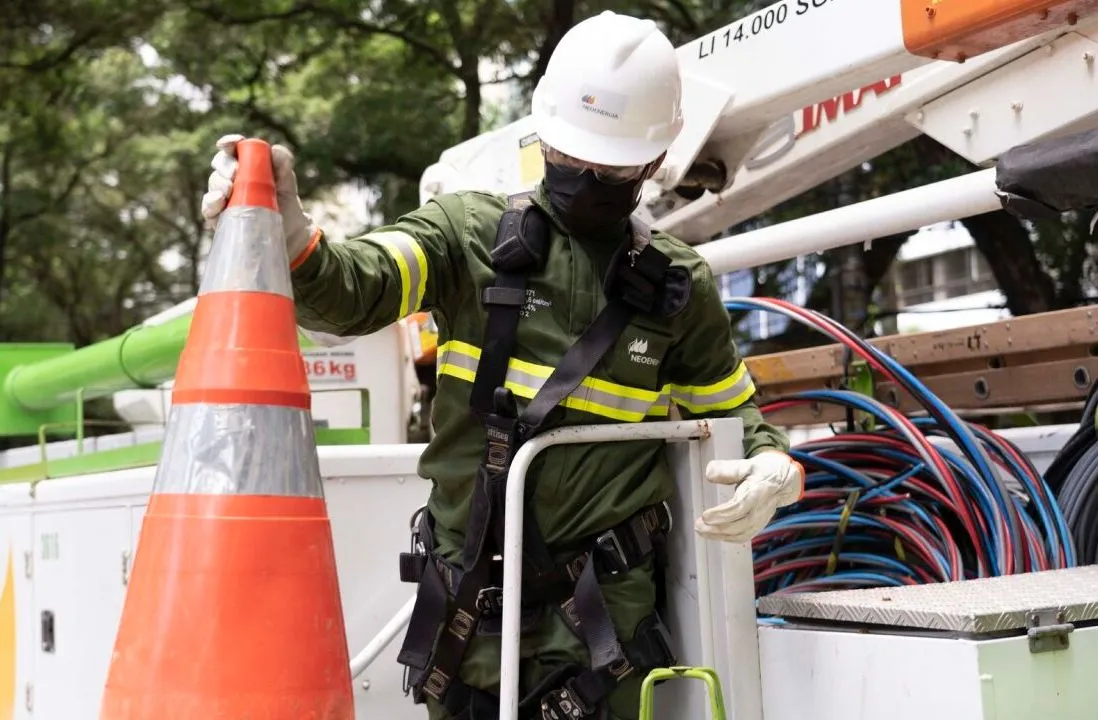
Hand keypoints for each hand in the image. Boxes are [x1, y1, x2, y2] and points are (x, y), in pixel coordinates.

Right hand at [201, 133, 316, 262]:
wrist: (290, 235)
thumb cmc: (286, 205)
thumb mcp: (288, 184)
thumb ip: (283, 165)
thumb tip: (275, 150)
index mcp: (247, 166)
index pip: (232, 150)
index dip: (229, 143)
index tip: (230, 144)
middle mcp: (232, 179)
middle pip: (220, 165)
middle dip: (225, 165)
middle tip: (235, 172)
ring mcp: (224, 198)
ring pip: (213, 184)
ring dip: (218, 183)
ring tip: (229, 189)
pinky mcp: (220, 218)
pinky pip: (208, 209)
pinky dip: (211, 203)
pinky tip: (219, 201)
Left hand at [694, 450, 803, 543]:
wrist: (785, 480)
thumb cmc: (763, 471)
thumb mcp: (746, 464)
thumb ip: (728, 469)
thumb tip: (709, 474)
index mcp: (758, 491)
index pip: (740, 507)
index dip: (722, 514)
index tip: (705, 515)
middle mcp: (761, 509)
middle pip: (740, 524)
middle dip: (718, 528)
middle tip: (698, 525)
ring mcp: (761, 519)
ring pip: (742, 533)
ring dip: (720, 535)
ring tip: (702, 531)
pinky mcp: (759, 524)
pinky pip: (745, 535)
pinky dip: (729, 538)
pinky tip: (714, 535)